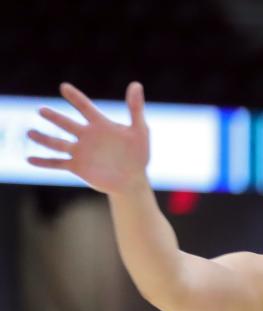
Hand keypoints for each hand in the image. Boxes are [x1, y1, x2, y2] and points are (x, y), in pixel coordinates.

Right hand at [27, 82, 149, 194]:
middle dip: (54, 117)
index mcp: (100, 125)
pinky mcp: (77, 167)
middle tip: (42, 110)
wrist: (133, 181)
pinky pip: (58, 163)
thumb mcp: (140, 132)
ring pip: (57, 143)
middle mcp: (87, 136)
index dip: (75, 97)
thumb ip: (136, 109)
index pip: (85, 107)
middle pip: (66, 124)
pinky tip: (30, 159)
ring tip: (30, 132)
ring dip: (43, 138)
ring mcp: (80, 152)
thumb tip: (136, 84)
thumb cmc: (138, 156)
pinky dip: (44, 162)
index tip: (64, 87)